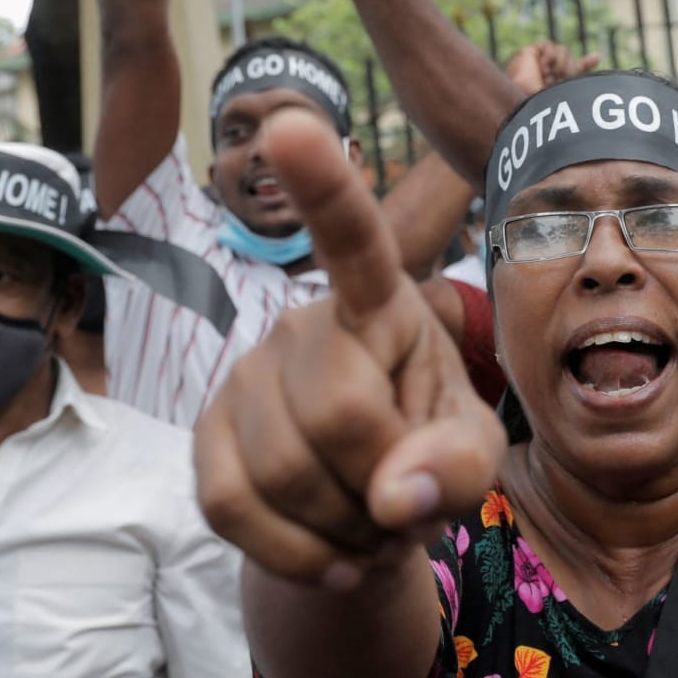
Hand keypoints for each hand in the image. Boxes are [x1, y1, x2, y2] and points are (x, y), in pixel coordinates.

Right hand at [194, 109, 507, 587]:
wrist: (371, 512)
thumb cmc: (432, 454)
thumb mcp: (474, 459)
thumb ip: (455, 467)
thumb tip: (390, 496)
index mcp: (380, 304)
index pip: (353, 241)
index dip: (324, 187)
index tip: (292, 121)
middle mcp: (301, 322)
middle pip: (337, 417)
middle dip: (384, 488)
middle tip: (406, 506)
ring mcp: (244, 376)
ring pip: (283, 475)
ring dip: (346, 532)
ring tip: (374, 528)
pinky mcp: (203, 435)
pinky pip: (230, 510)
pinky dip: (293, 556)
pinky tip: (332, 556)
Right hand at [505, 41, 602, 94]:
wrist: (524, 98)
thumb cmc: (544, 100)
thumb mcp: (567, 87)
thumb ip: (580, 69)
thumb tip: (598, 54)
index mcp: (559, 84)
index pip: (575, 70)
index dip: (585, 63)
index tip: (596, 57)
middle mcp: (550, 72)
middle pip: (570, 60)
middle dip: (567, 70)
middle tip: (557, 81)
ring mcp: (540, 63)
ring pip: (562, 51)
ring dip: (558, 65)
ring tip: (547, 76)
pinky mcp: (529, 53)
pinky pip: (548, 45)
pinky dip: (549, 55)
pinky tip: (542, 66)